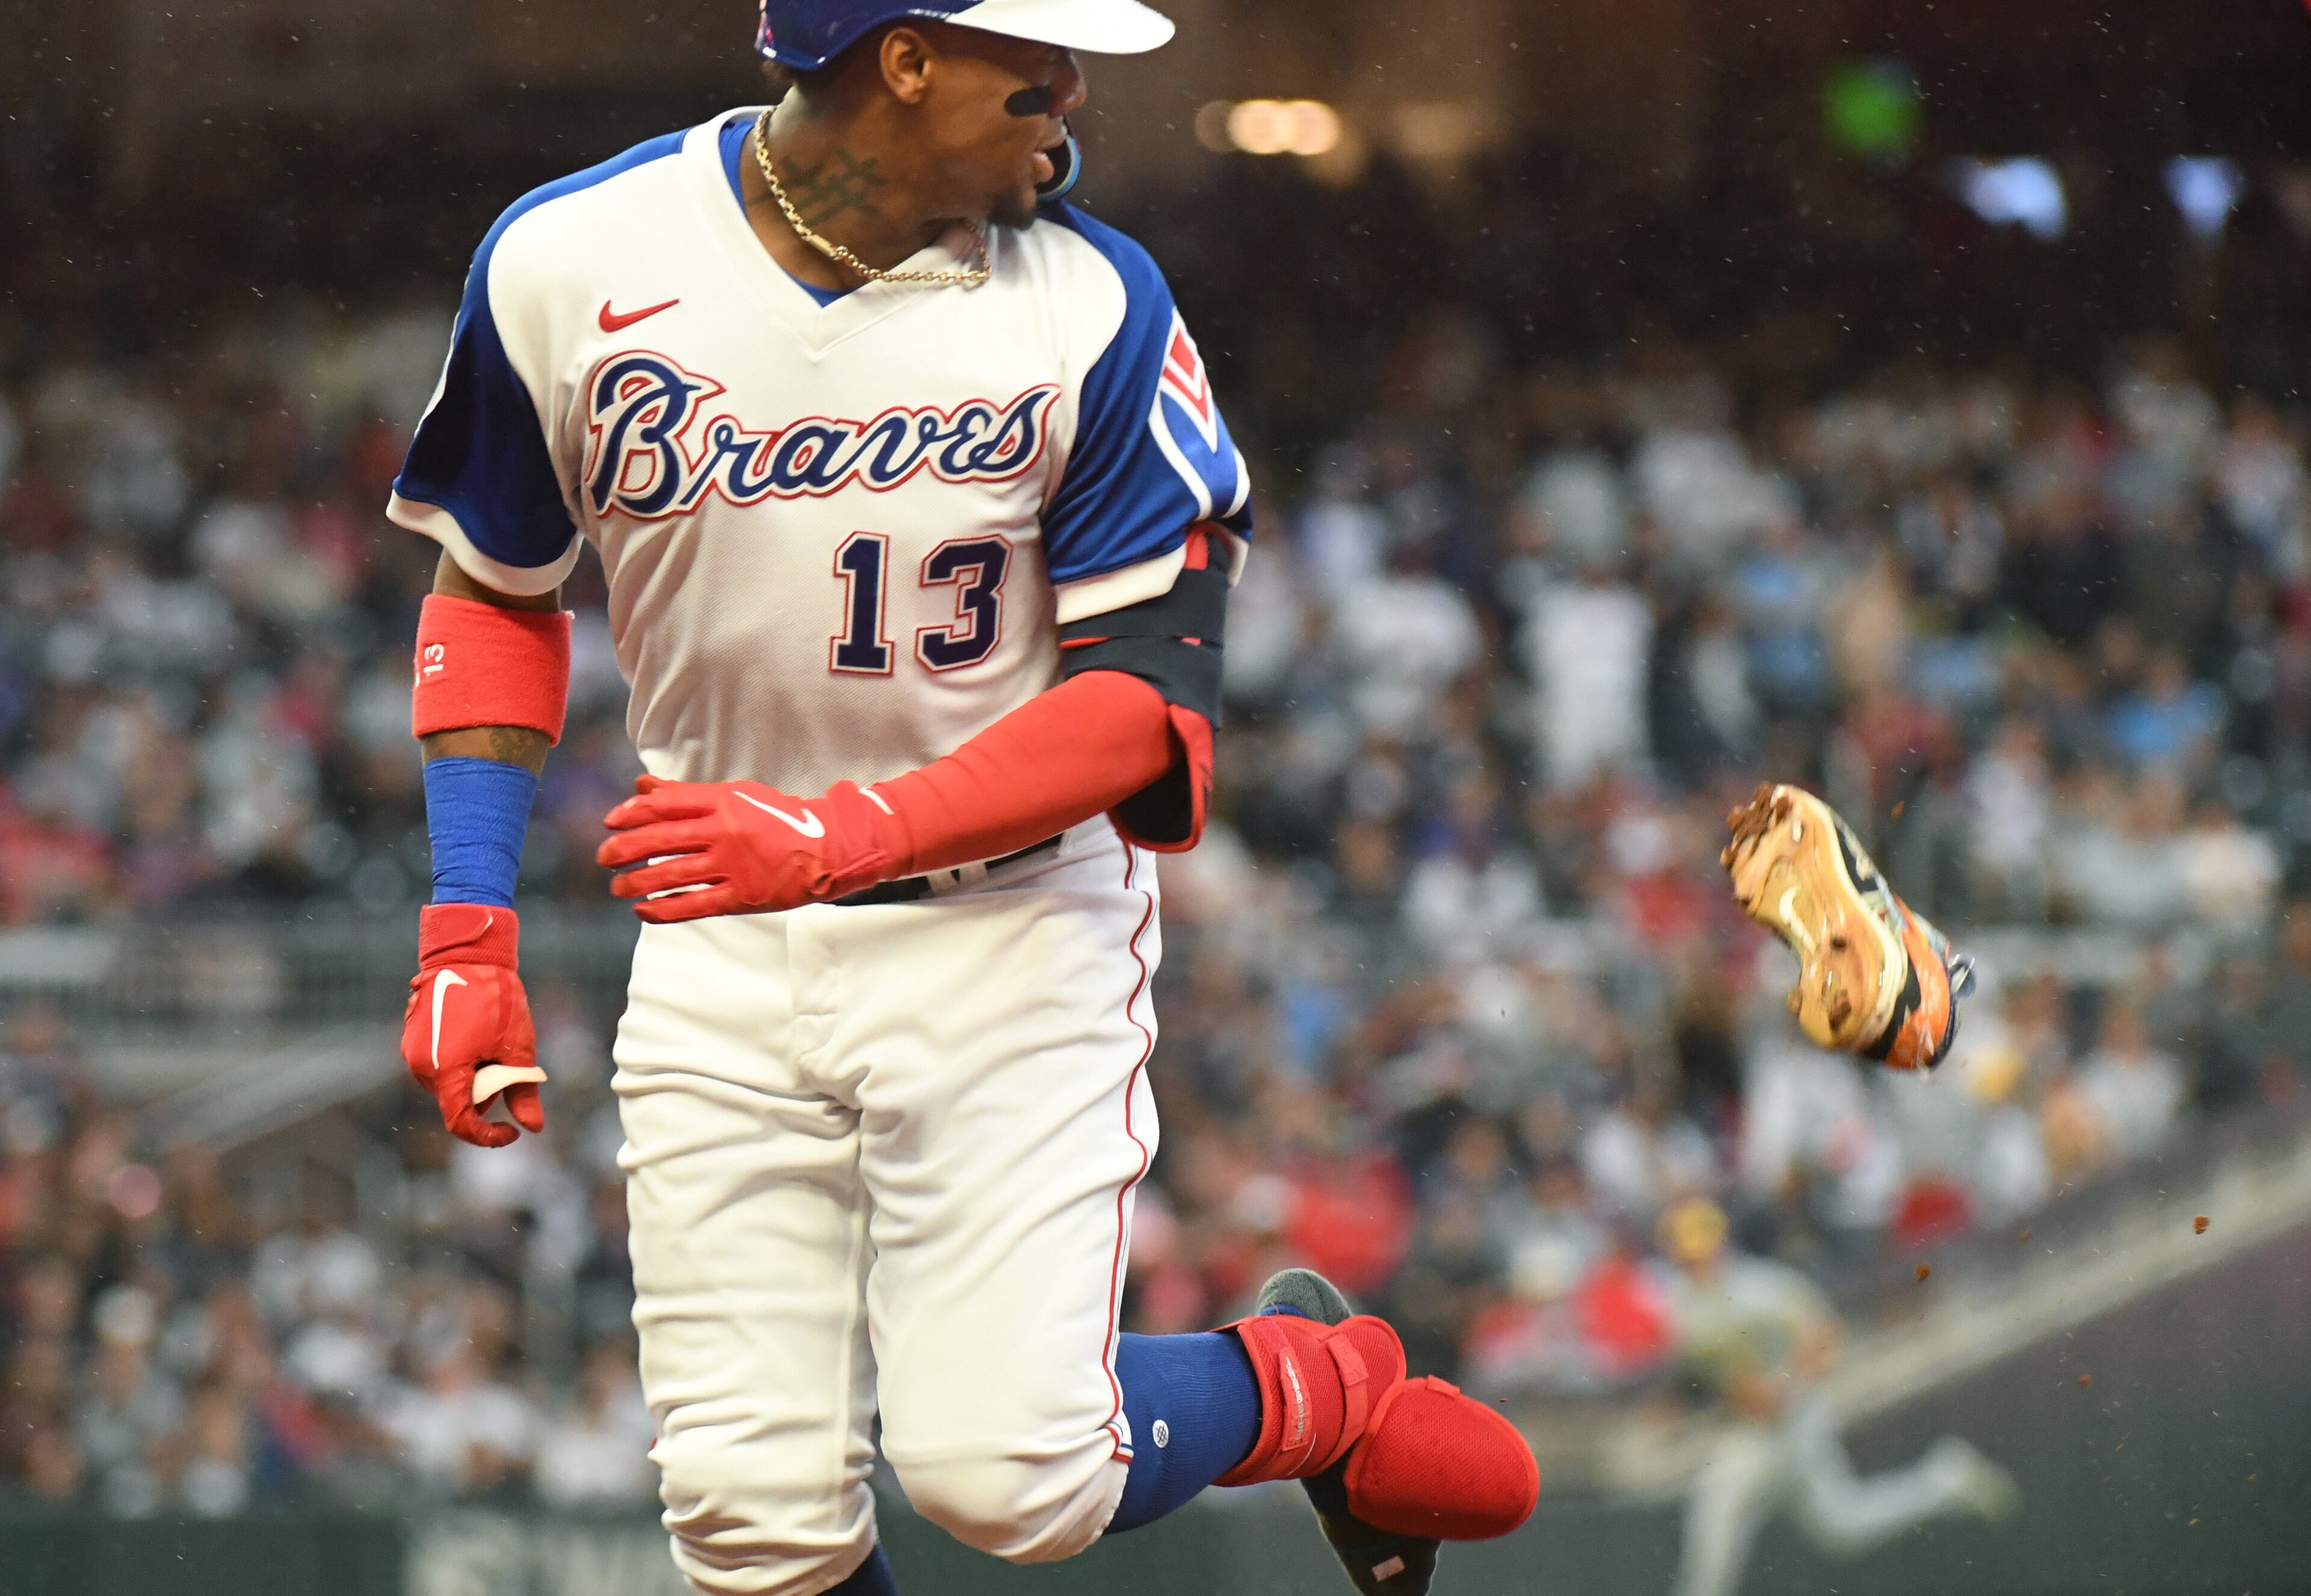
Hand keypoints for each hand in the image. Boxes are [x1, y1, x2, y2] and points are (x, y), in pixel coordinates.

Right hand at [401, 903, 546, 1146]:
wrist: (468, 955)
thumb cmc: (496, 998)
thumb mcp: (518, 1049)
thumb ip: (523, 1093)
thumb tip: (534, 1128)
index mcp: (446, 1070)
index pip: (460, 1122)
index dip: (487, 1136)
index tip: (512, 1131)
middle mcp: (421, 1067)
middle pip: (457, 1102)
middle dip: (486, 1092)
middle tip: (504, 1058)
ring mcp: (411, 1054)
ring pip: (448, 1086)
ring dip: (472, 1076)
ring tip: (487, 1040)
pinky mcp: (410, 1042)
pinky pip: (438, 1068)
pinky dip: (459, 1063)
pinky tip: (474, 1035)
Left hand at [596, 775, 905, 922]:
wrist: (829, 847)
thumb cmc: (779, 818)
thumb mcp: (736, 796)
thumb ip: (687, 795)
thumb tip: (641, 787)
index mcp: (724, 801)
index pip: (666, 804)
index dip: (632, 813)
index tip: (610, 821)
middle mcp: (725, 831)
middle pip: (661, 839)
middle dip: (625, 848)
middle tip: (603, 856)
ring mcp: (733, 865)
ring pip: (671, 874)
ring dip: (636, 881)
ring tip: (616, 886)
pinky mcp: (742, 896)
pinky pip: (693, 905)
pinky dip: (663, 909)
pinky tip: (642, 909)